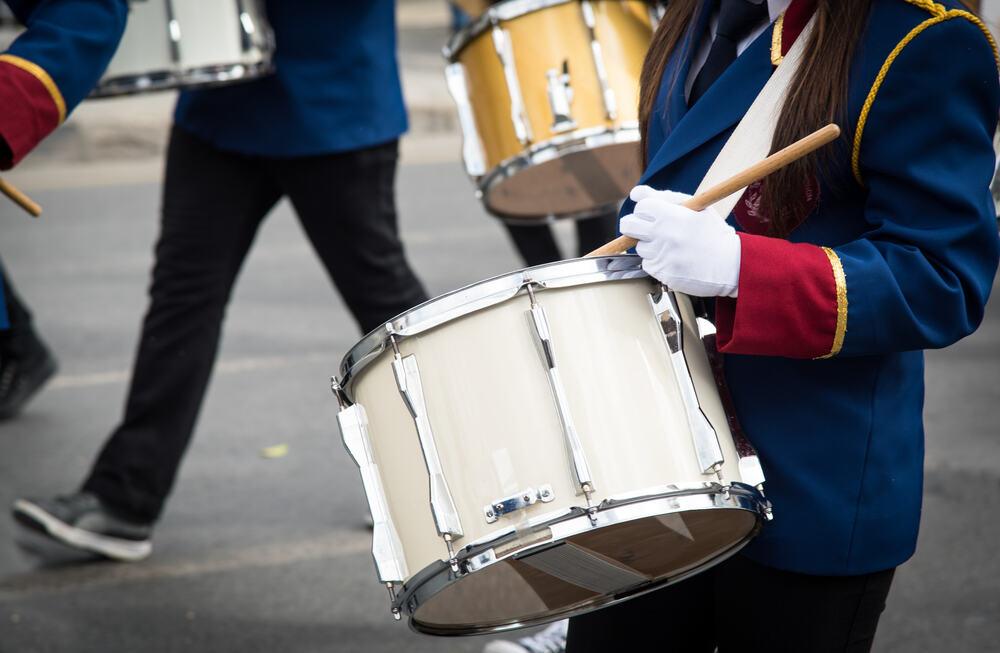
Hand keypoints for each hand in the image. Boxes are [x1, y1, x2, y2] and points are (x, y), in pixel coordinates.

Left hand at [619, 185, 740, 296]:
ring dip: (650, 246)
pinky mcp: (662, 273)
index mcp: (672, 215)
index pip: (641, 207)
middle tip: (645, 229)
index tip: (652, 214)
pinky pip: (648, 264)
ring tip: (672, 246)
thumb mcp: (696, 207)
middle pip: (628, 226)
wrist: (731, 265)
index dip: (645, 210)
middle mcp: (664, 234)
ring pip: (639, 247)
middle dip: (633, 225)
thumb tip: (635, 194)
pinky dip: (657, 262)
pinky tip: (674, 259)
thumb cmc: (713, 233)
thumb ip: (663, 197)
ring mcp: (662, 255)